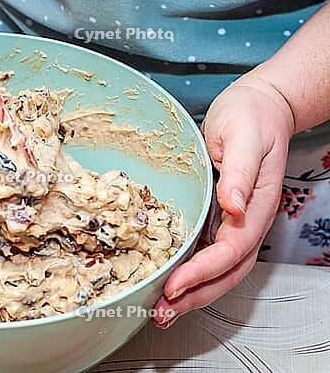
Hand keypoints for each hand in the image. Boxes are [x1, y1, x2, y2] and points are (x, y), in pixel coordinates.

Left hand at [152, 72, 294, 328]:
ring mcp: (234, 223)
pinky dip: (190, 274)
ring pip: (218, 270)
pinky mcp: (219, 218)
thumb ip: (241, 172)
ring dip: (192, 294)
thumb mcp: (245, 136)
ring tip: (162, 310)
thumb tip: (235, 206)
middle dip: (195, 296)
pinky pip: (207, 254)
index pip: (231, 250)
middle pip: (226, 272)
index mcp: (257, 206)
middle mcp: (247, 221)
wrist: (258, 109)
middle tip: (162, 313)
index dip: (203, 271)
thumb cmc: (252, 117)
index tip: (174, 285)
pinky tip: (170, 282)